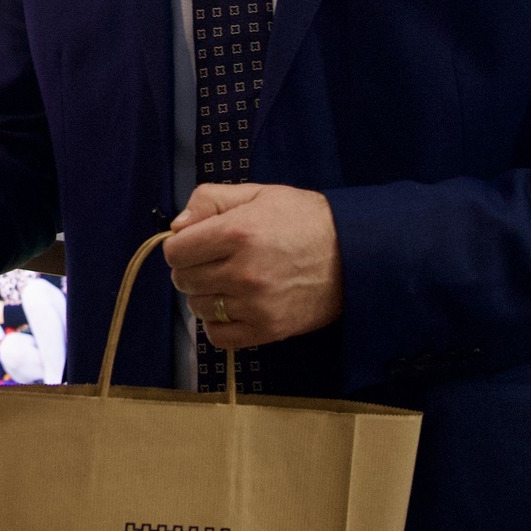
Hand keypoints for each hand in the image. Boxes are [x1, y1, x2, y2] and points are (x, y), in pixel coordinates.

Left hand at [163, 183, 342, 349]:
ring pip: (198, 308)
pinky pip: (219, 336)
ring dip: (206, 295)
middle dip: (191, 269)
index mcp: (236, 232)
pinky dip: (219, 323)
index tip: (195, 243)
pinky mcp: (268, 330)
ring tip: (229, 282)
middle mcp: (242, 272)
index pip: (175, 251)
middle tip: (214, 261)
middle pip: (183, 280)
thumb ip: (211, 200)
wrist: (355, 253)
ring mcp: (255, 305)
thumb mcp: (258, 193)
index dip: (181, 245)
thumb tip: (176, 226)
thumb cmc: (304, 218)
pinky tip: (234, 306)